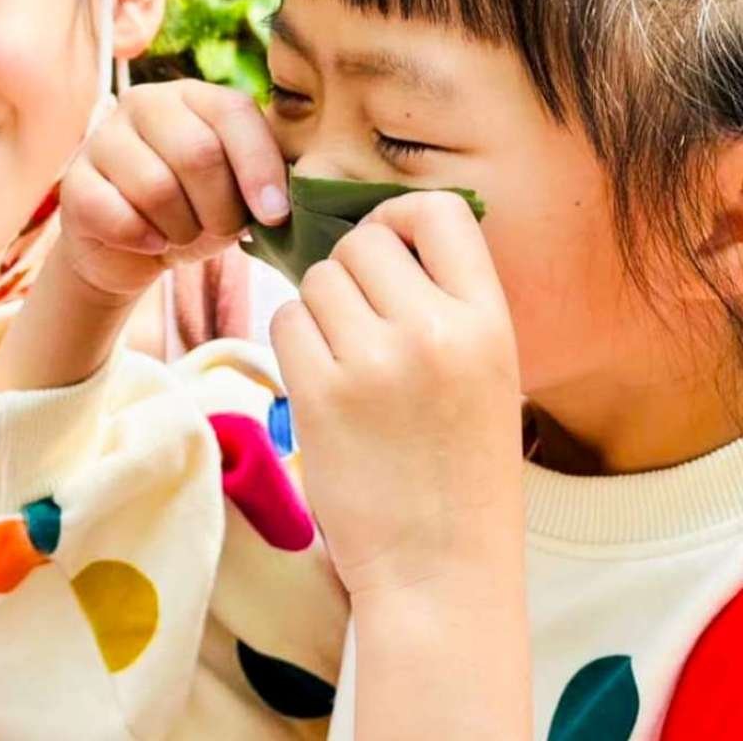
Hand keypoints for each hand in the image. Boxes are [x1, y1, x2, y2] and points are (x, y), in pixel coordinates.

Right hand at [57, 80, 287, 299]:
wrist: (134, 250)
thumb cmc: (197, 210)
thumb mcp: (239, 189)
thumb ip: (268, 172)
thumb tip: (312, 181)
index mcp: (193, 94)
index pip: (233, 114)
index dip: (259, 168)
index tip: (275, 215)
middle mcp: (144, 104)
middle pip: (197, 153)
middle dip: (220, 207)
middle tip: (222, 230)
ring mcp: (102, 139)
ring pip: (156, 188)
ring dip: (182, 228)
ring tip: (183, 234)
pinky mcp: (74, 182)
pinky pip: (116, 214)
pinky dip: (144, 240)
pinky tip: (151, 243)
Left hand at [269, 191, 523, 597]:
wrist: (440, 565)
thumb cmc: (461, 470)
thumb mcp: (488, 372)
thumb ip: (446, 304)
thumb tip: (381, 236)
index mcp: (489, 320)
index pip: (438, 210)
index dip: (398, 217)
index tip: (387, 248)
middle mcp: (434, 329)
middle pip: (362, 242)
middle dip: (350, 271)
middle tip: (359, 323)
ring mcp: (373, 360)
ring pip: (317, 279)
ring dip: (319, 309)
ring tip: (345, 359)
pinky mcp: (319, 391)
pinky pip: (285, 320)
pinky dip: (294, 341)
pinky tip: (320, 380)